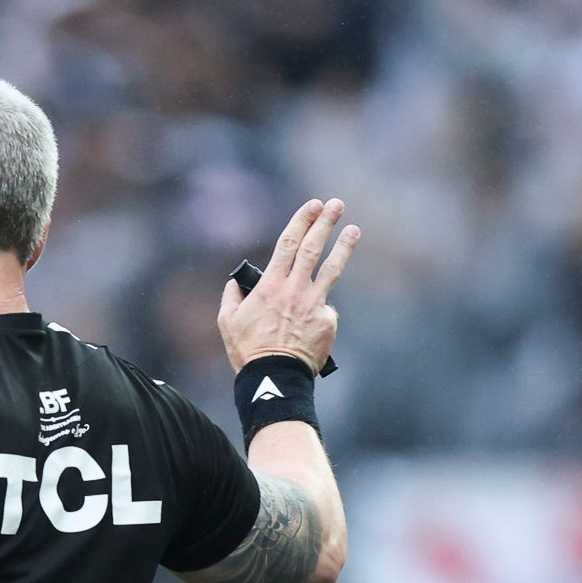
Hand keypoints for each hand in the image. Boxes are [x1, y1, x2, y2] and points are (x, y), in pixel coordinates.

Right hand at [219, 197, 360, 375]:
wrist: (274, 378)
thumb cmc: (248, 351)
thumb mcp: (227, 321)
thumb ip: (232, 296)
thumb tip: (236, 282)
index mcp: (270, 285)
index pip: (288, 243)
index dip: (302, 221)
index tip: (313, 206)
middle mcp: (295, 289)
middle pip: (313, 248)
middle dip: (325, 222)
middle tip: (335, 204)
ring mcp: (314, 305)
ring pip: (332, 269)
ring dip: (344, 246)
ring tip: (354, 230)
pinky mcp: (327, 322)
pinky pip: (326, 310)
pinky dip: (321, 311)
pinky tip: (312, 326)